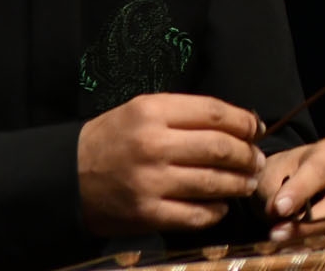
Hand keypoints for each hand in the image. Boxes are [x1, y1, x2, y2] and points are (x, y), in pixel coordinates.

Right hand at [77, 93, 266, 236]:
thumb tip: (241, 123)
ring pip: (213, 182)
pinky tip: (221, 205)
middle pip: (220, 148)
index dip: (244, 122)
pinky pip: (195, 215)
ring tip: (247, 182)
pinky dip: (215, 211)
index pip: (215, 114)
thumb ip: (187, 114)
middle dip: (247, 155)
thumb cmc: (114, 138)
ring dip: (238, 183)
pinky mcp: (147, 213)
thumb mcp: (143, 110)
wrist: (67, 175)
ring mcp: (150, 182)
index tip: (256, 129)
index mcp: (153, 111)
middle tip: (257, 160)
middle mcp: (153, 144)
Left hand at [257, 136, 324, 242]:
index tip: (279, 208)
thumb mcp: (274, 173)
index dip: (300, 190)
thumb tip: (279, 210)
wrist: (298, 181)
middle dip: (310, 221)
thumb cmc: (289, 173)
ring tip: (282, 237)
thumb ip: (276, 189)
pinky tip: (298, 243)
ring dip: (311, 235)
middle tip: (278, 232)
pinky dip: (321, 243)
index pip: (322, 170)